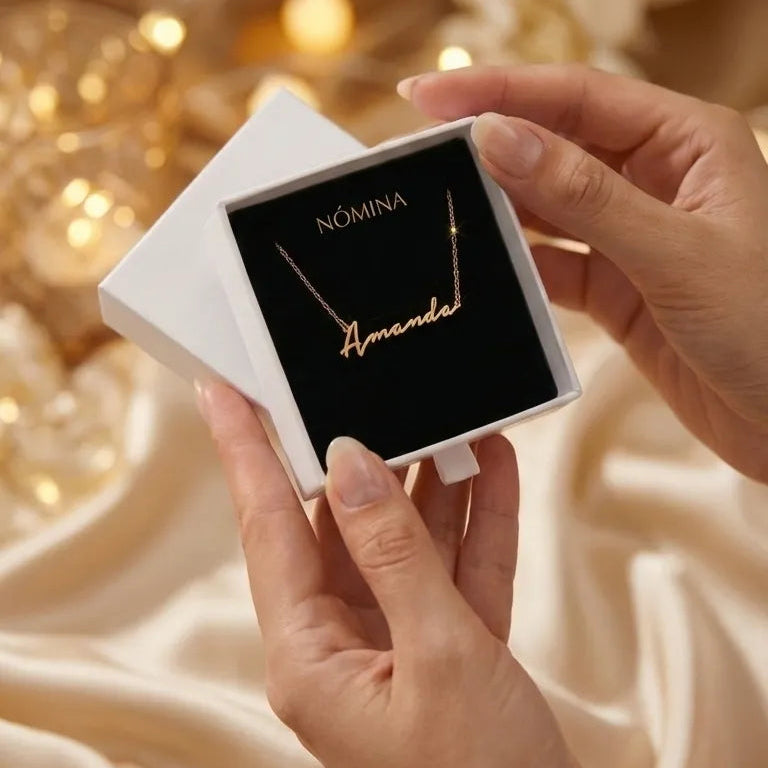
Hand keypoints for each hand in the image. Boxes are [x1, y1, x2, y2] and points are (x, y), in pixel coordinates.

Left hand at [198, 381, 576, 767]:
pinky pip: (457, 567)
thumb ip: (393, 552)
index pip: (268, 529)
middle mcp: (343, 645)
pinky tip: (490, 467)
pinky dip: (476, 520)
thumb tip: (349, 462)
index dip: (246, 453)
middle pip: (342, 527)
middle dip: (367, 460)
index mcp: (310, 657)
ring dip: (434, 483)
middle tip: (373, 392)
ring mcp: (398, 644)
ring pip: (407, 542)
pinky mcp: (450, 647)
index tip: (224, 391)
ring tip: (451, 418)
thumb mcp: (440, 655)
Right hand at [399, 65, 767, 483]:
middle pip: (554, 148)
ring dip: (498, 208)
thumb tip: (498, 139)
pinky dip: (518, 267)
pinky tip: (483, 266)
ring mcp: (632, 238)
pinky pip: (553, 265)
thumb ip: (585, 197)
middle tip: (419, 155)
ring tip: (438, 206)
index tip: (430, 98)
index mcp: (686, 142)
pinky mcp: (617, 290)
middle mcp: (656, 181)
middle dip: (487, 148)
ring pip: (548, 208)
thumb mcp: (675, 253)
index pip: (576, 99)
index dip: (498, 92)